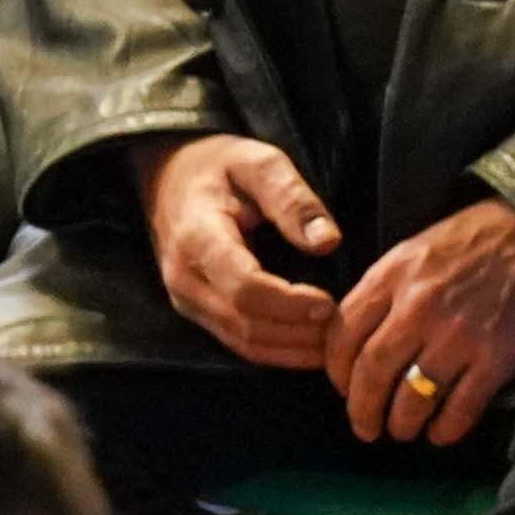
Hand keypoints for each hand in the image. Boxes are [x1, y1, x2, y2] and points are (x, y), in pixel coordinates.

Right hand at [142, 135, 344, 368]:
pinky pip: (237, 343)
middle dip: (298, 332)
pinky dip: (276, 351)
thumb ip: (293, 199)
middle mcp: (185, 277)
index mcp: (198, 237)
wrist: (169, 177)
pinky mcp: (195, 311)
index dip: (290, 303)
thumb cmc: (219, 166)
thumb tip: (328, 242)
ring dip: (291, 349)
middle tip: (344, 325)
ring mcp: (186, 299)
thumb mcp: (259, 162)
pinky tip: (309, 346)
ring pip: (242, 342)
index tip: (331, 303)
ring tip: (334, 341)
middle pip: (246, 324)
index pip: (245, 288)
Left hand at [324, 196, 514, 446]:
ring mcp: (459, 335)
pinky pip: (460, 409)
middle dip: (362, 411)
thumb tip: (355, 342)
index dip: (337, 372)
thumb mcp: (414, 251)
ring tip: (403, 430)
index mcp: (393, 276)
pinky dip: (445, 430)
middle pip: (373, 373)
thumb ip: (383, 292)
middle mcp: (419, 307)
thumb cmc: (473, 243)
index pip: (344, 335)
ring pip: (412, 399)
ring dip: (402, 424)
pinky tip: (440, 433)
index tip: (344, 390)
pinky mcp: (498, 357)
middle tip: (366, 428)